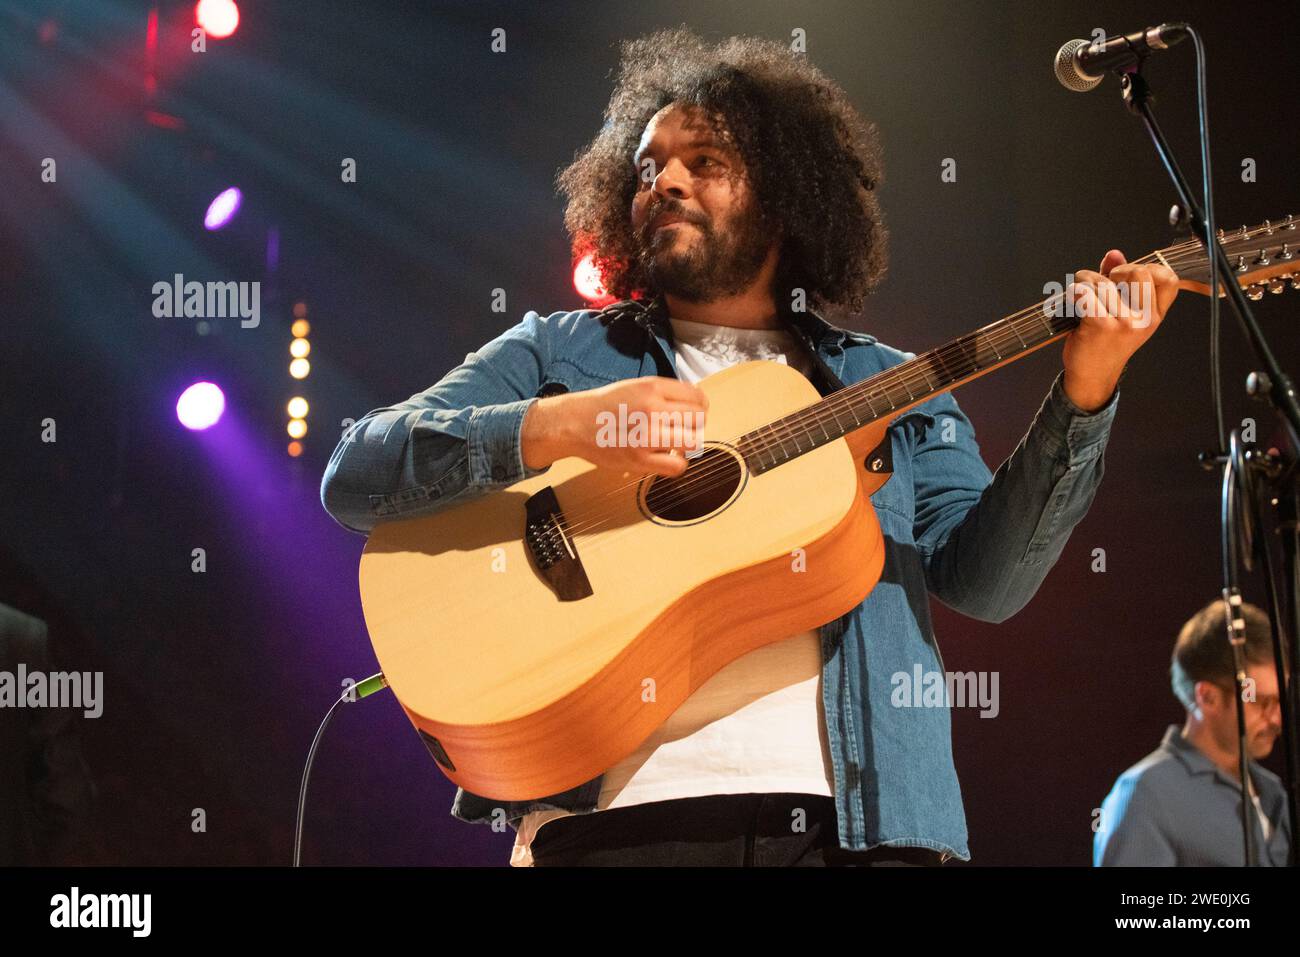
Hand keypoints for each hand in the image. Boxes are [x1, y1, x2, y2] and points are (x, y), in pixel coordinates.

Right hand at [522, 376, 708, 475]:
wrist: (574, 423)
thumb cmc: (605, 406)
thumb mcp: (636, 386)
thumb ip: (665, 393)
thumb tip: (696, 404)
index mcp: (652, 387)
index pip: (698, 397)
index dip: (700, 406)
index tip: (693, 413)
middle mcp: (652, 409)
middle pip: (699, 419)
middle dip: (694, 424)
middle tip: (682, 428)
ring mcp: (647, 435)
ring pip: (693, 441)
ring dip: (687, 443)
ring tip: (675, 443)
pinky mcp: (640, 459)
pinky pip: (677, 466)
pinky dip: (676, 463)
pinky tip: (666, 457)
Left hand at [1061, 249, 1178, 410]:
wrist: (1092, 375)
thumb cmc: (1105, 341)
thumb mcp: (1122, 313)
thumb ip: (1119, 282)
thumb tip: (1114, 254)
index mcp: (1156, 315)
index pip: (1169, 278)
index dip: (1147, 268)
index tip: (1128, 277)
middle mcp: (1145, 319)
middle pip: (1137, 271)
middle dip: (1114, 271)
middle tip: (1102, 285)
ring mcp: (1125, 323)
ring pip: (1102, 282)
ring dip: (1084, 281)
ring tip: (1081, 295)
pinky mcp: (1102, 326)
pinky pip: (1085, 293)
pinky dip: (1074, 292)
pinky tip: (1073, 302)